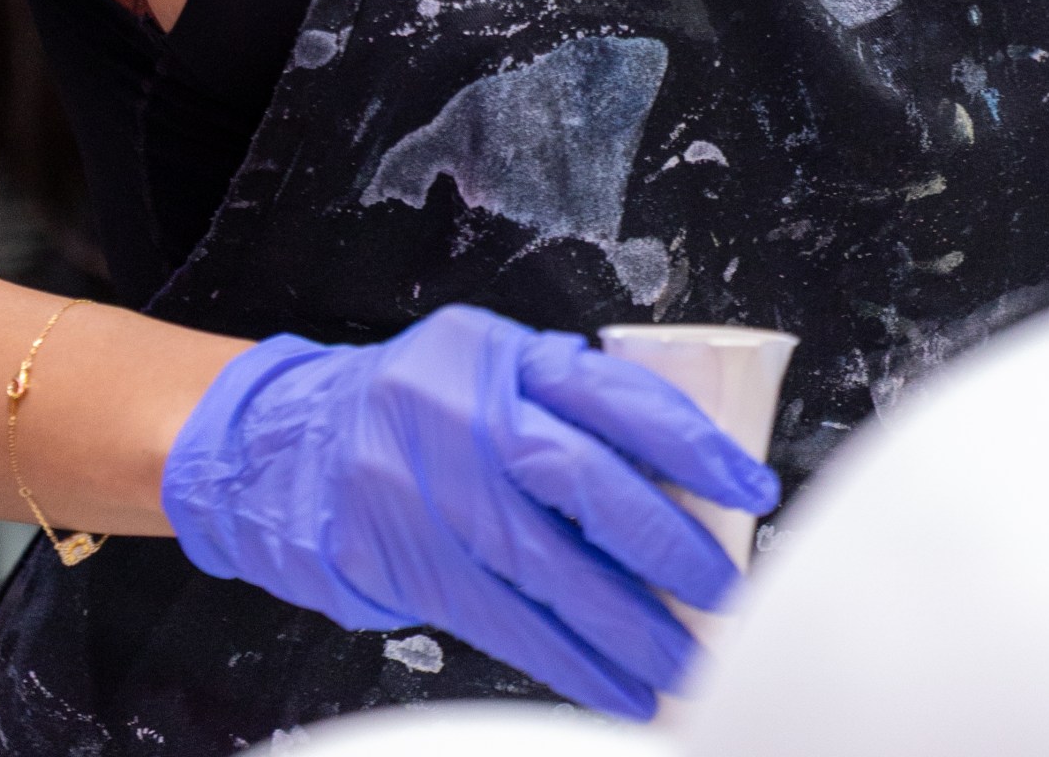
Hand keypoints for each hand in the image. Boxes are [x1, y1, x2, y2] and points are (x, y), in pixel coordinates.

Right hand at [160, 304, 779, 718]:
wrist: (298, 449)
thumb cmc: (418, 400)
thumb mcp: (493, 360)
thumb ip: (569, 393)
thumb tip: (676, 458)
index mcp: (506, 361)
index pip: (618, 398)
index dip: (692, 446)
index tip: (750, 489)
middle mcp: (474, 425)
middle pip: (590, 487)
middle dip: (669, 549)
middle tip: (725, 591)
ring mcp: (443, 502)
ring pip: (555, 573)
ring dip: (631, 629)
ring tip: (688, 662)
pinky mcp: (423, 571)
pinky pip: (512, 627)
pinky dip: (575, 665)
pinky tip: (621, 689)